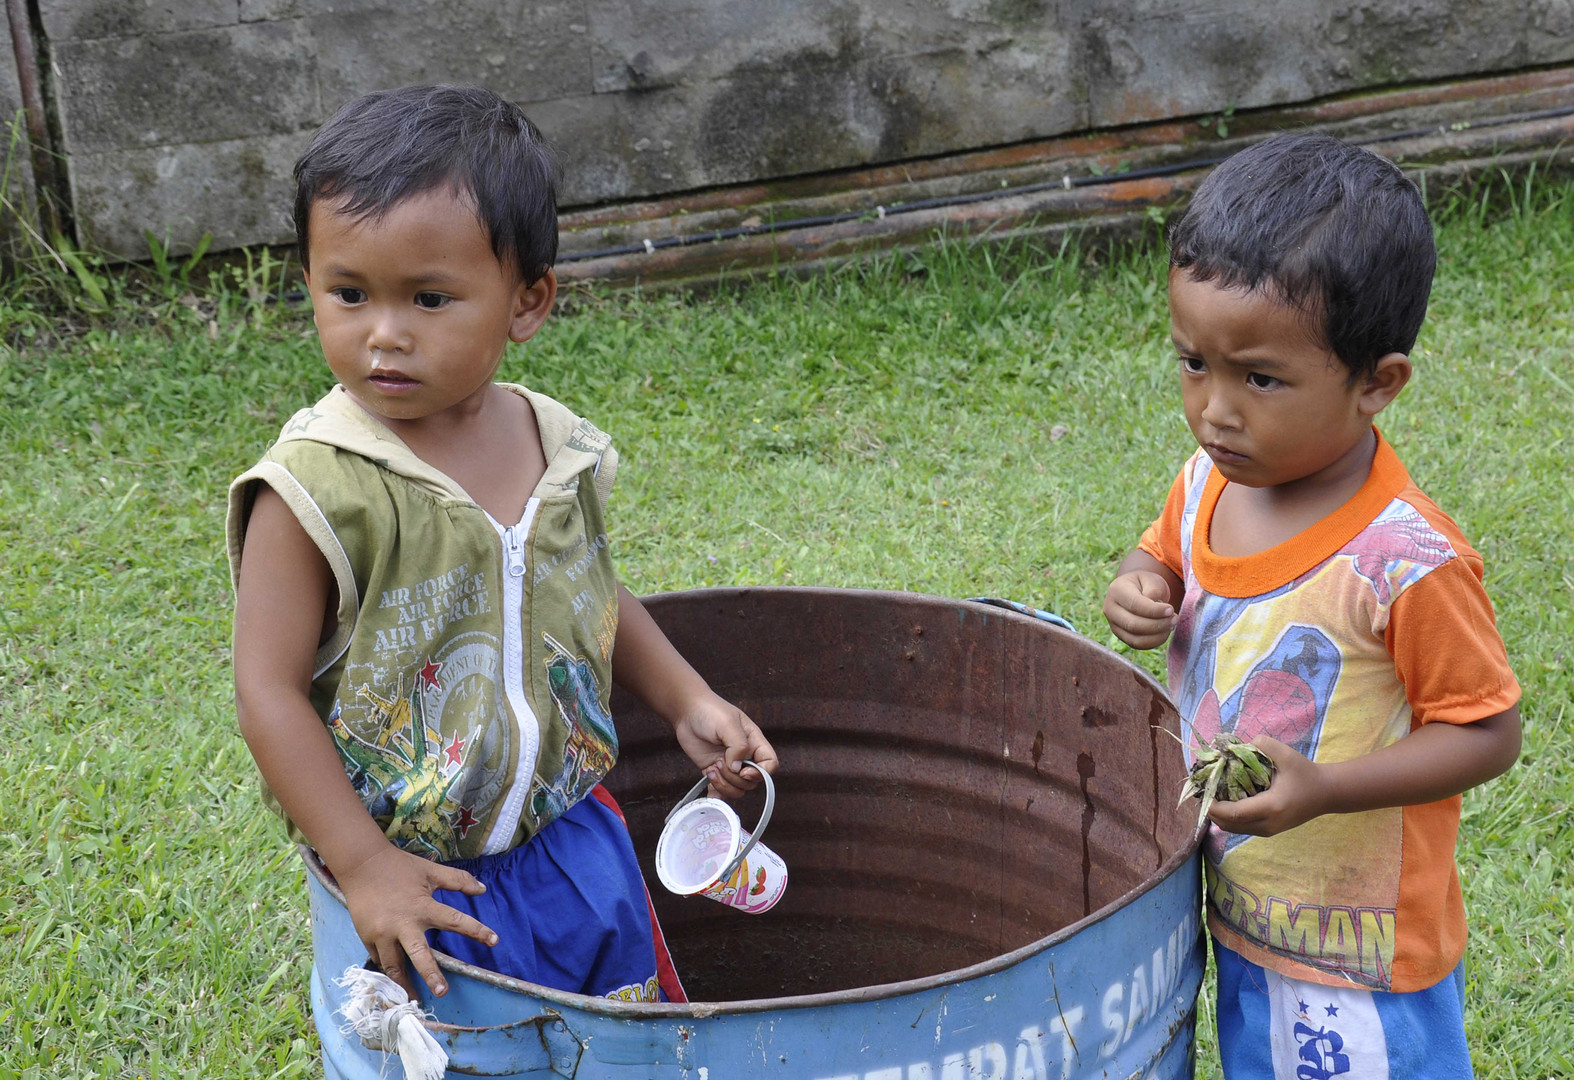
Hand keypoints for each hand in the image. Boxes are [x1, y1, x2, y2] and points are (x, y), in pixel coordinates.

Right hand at [334, 843, 497, 997]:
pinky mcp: (367, 937)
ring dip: (404, 984)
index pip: (455, 921)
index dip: (476, 930)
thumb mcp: (431, 871)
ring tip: (414, 1000)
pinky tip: (396, 982)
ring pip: (394, 965)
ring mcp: (382, 933)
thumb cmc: (400, 867)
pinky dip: (389, 971)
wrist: (361, 864)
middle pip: (419, 954)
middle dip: (430, 974)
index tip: (495, 941)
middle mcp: (402, 924)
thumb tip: (483, 889)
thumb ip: (458, 880)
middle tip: (443, 992)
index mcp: (422, 907)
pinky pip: (379, 959)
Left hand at [671, 691, 778, 798]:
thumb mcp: (728, 724)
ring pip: (737, 789)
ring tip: (712, 769)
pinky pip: (720, 791)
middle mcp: (744, 756)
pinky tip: (708, 782)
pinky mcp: (714, 771)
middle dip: (735, 778)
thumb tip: (738, 768)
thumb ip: (738, 746)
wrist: (687, 712)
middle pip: (752, 782)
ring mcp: (729, 765)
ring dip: (724, 785)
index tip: (744, 771)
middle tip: (719, 762)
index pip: (770, 764)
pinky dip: (715, 793)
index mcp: (754, 743)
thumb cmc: (710, 711)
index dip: (761, 773)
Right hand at [1103, 571, 1177, 648]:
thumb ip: (1154, 590)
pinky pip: (1138, 644)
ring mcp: (1113, 624)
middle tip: (1175, 619)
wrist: (1137, 591)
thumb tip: (1156, 606)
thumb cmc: (1146, 584)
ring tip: (1171, 625)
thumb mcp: (1151, 579)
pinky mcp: (1121, 636)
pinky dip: (1154, 641)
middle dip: (1158, 624)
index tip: (1171, 610)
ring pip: (1135, 638)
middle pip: (1133, 624)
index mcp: (1116, 590)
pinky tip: (1165, 632)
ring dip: (1157, 635)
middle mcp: (1110, 609)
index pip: (1135, 605)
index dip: (1154, 610)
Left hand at [1207, 736, 1327, 836]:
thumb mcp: (1286, 755)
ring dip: (1219, 815)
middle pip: (1229, 824)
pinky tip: (1227, 800)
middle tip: (1204, 791)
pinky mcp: (1269, 831)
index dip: (1214, 805)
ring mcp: (1268, 831)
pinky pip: (1242, 827)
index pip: (1234, 813)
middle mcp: (1268, 824)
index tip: (1204, 790)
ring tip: (1213, 795)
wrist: (1326, 793)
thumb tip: (1236, 746)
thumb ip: (1263, 745)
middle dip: (1212, 810)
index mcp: (1271, 807)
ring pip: (1233, 828)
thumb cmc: (1306, 773)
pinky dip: (1230, 817)